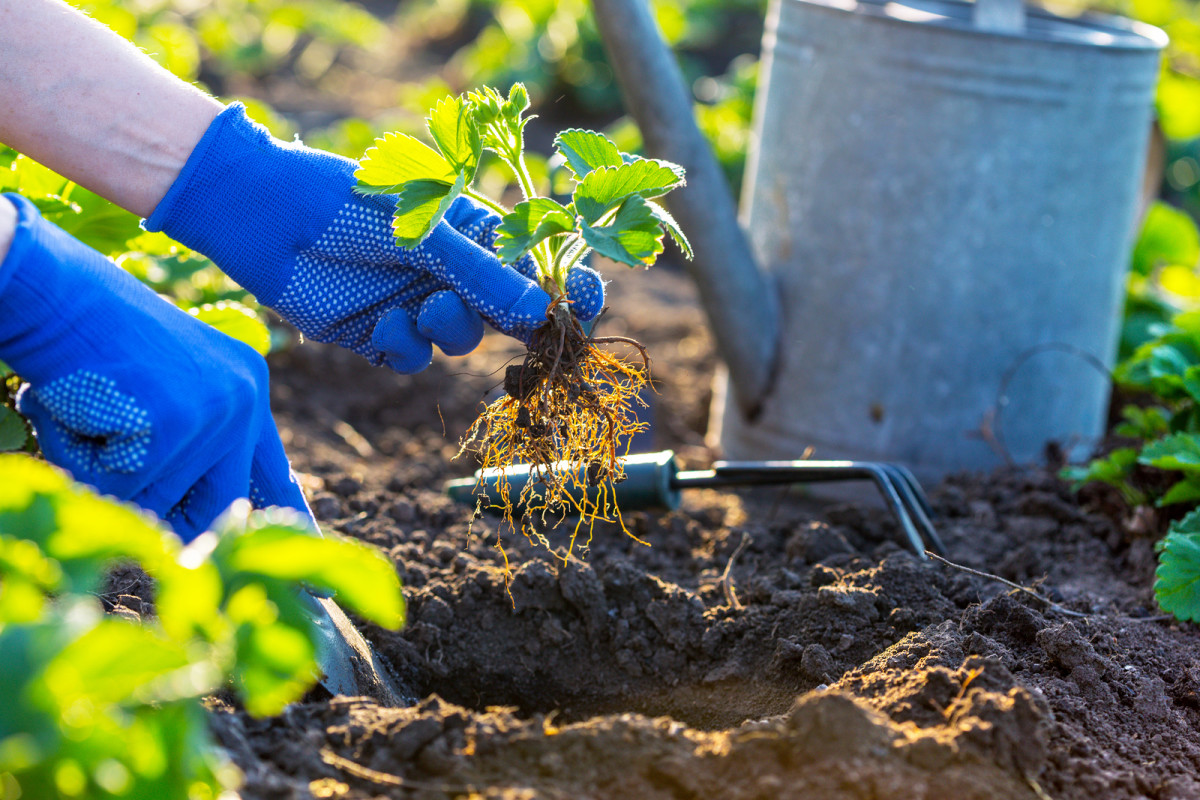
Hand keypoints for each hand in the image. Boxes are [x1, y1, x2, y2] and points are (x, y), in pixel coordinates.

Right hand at [0, 194, 307, 540]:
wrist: (45, 286)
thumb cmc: (87, 340)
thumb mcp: (159, 390)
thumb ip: (193, 451)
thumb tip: (204, 535)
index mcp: (247, 391)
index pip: (274, 475)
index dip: (284, 531)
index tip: (314, 593)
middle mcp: (244, 401)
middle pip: (222, 507)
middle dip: (177, 522)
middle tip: (151, 500)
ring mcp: (213, 412)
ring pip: (152, 499)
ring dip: (103, 470)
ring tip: (89, 408)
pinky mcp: (174, 422)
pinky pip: (117, 484)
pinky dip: (80, 455)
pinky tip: (77, 403)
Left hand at [144, 104, 604, 373]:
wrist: (262, 215)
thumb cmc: (348, 201)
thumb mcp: (424, 233)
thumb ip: (482, 276)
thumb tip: (543, 316)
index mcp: (475, 232)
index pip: (540, 265)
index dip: (569, 290)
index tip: (582, 312)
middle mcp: (453, 271)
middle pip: (509, 313)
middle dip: (517, 326)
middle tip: (526, 334)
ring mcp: (418, 303)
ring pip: (462, 341)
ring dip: (450, 330)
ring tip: (423, 307)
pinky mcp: (380, 334)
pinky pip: (414, 358)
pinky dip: (404, 345)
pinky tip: (379, 321)